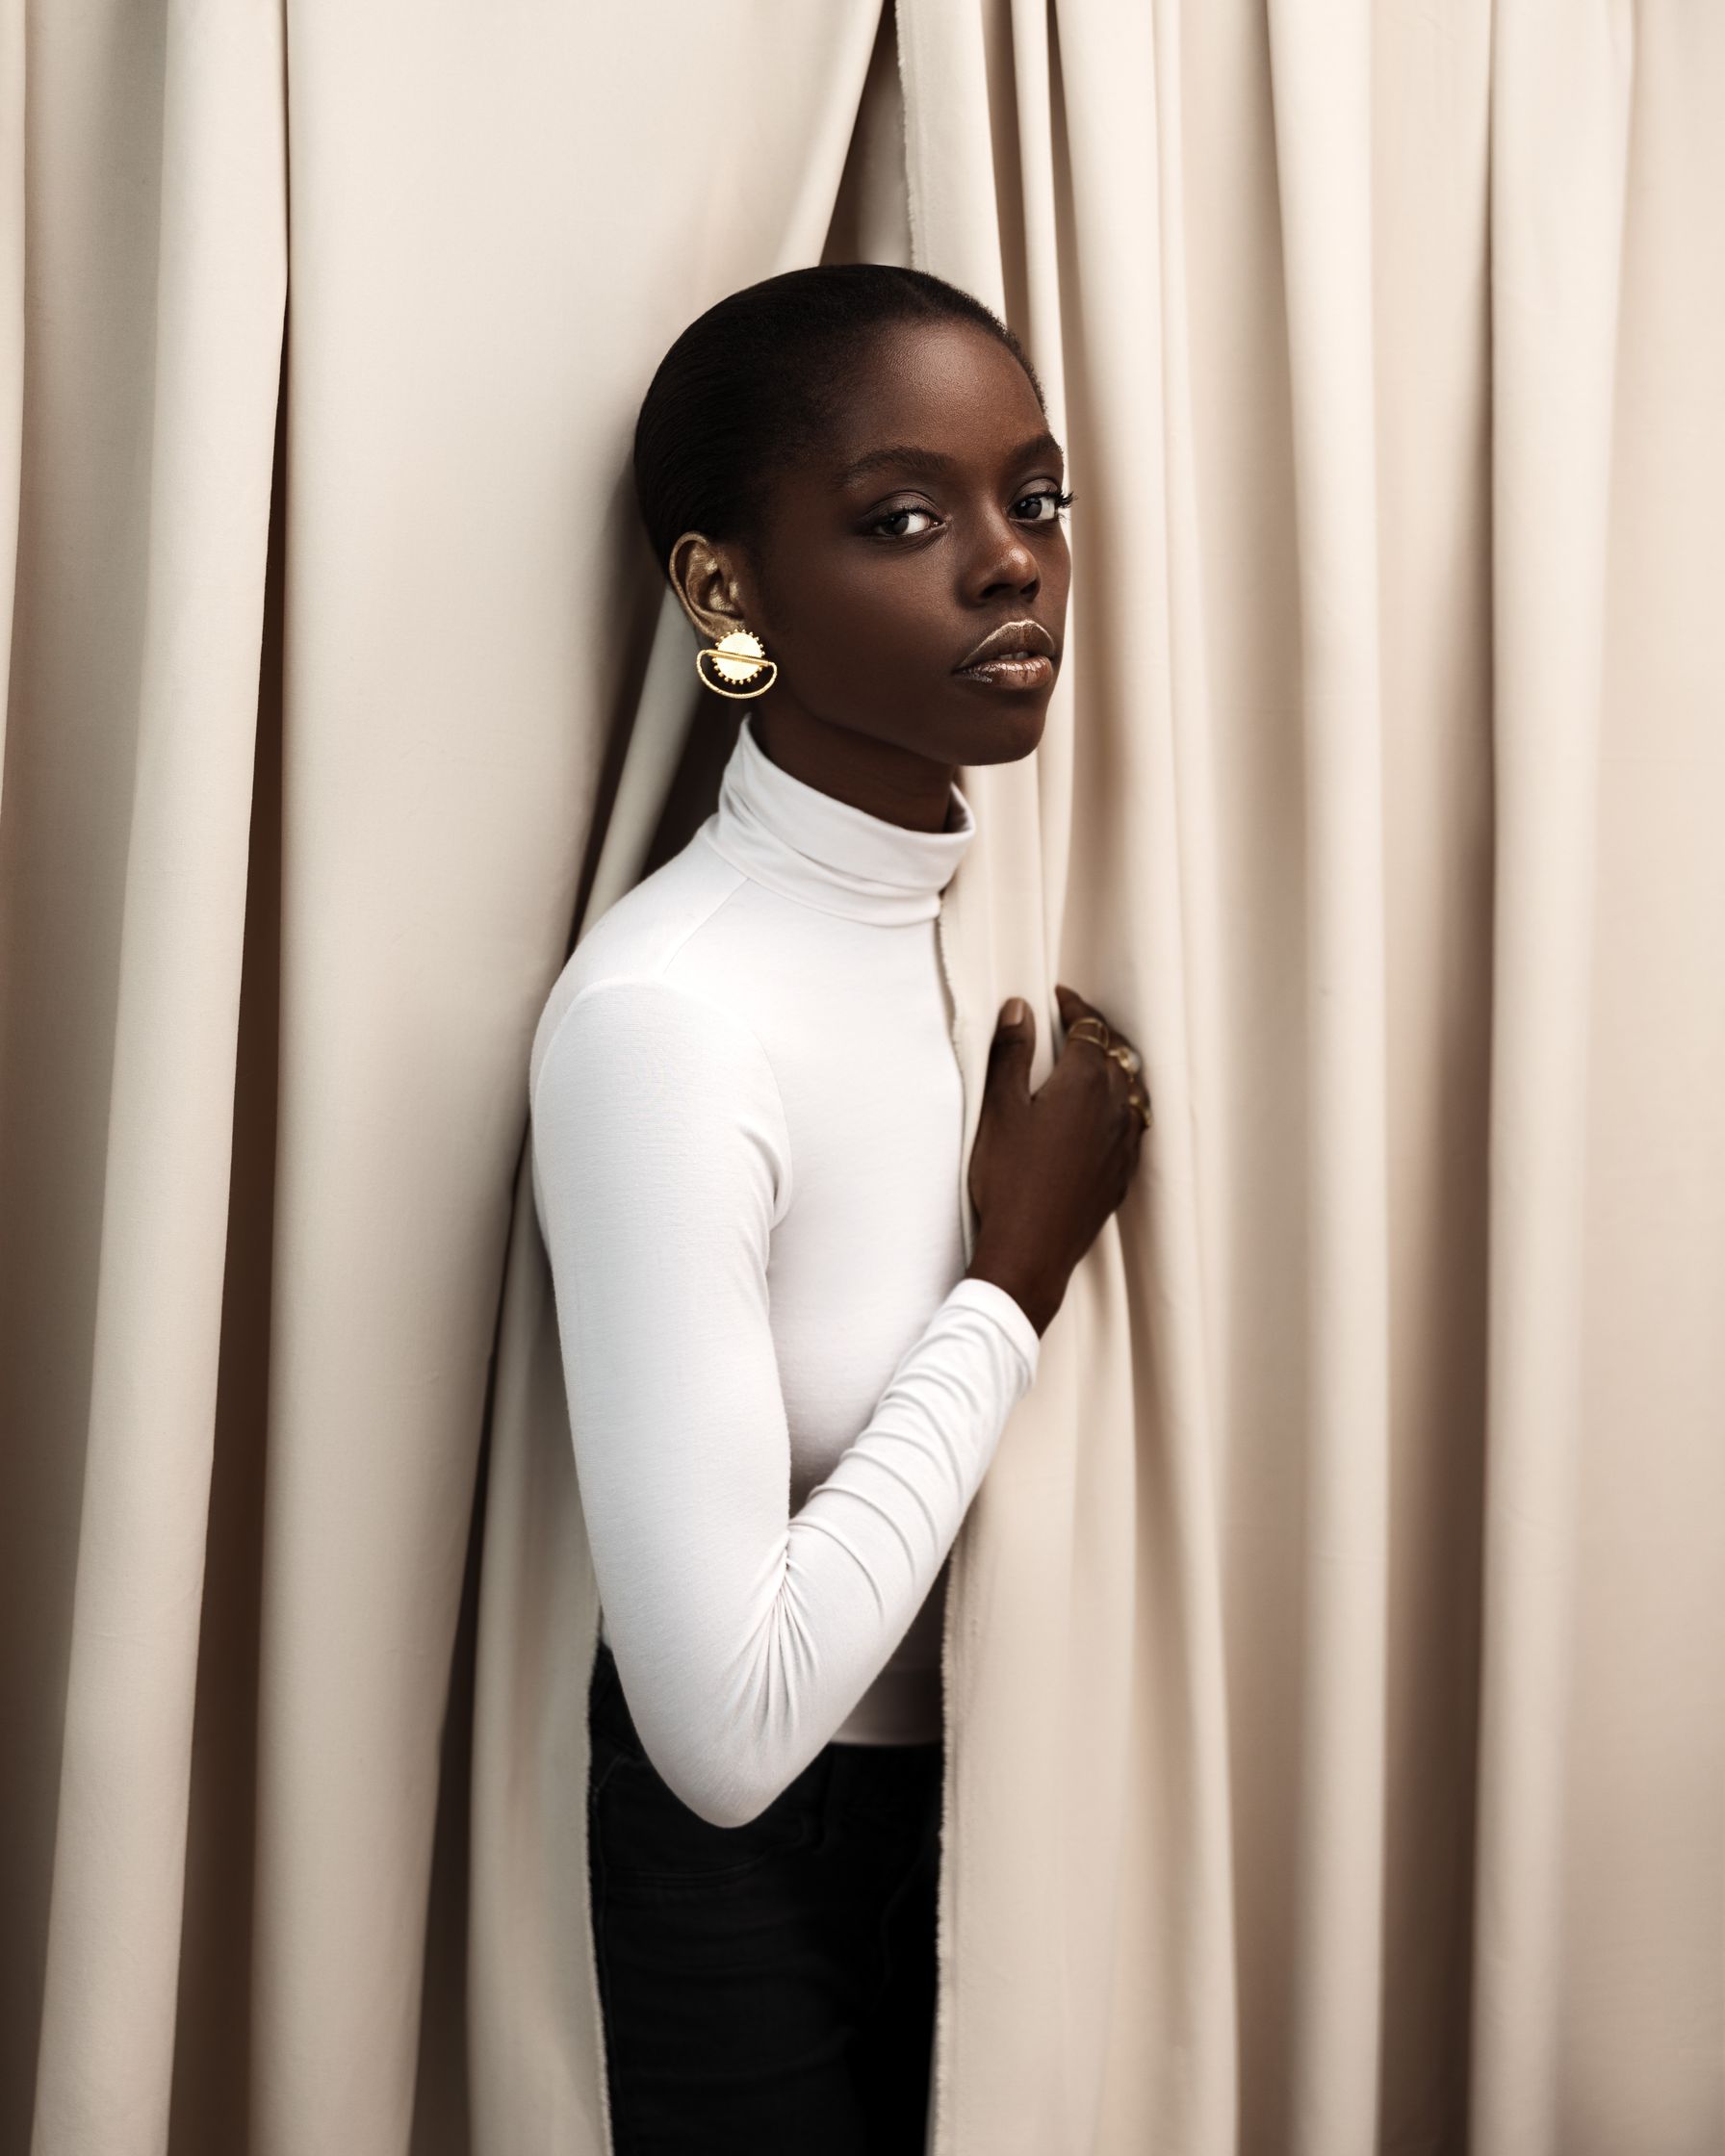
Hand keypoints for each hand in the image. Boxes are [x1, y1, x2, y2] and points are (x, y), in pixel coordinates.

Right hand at [965, 984, 1149, 1335]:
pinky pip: (1133, 1127)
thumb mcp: (999, 1110)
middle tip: (1074, 1024)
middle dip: (1097, 1034)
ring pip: (1132, 1091)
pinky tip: (1107, 1117)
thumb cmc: (1009, 1179)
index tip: (1059, 997)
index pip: (1089, 1028)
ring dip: (1115, 1070)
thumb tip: (1020, 1009)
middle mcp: (1113, 1108)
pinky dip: (1122, 1108)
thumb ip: (1011, 1054)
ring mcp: (1123, 1144)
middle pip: (1118, 1055)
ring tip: (1094, 1065)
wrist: (1031, 1249)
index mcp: (1083, 1084)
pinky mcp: (1122, 1175)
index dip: (1075, 1007)